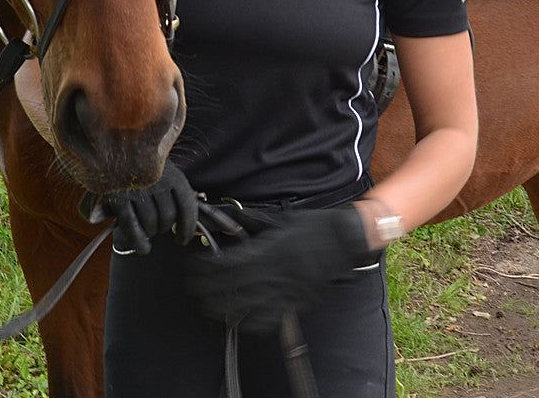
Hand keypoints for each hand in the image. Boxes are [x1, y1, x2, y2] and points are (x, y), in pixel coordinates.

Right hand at [103, 164, 198, 253]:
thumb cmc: (145, 162)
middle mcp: (158, 183)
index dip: (188, 227)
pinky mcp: (118, 198)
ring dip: (152, 233)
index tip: (184, 239)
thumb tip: (186, 219)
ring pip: (150, 224)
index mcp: (173, 175)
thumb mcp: (166, 169)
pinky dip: (138, 241)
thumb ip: (176, 190)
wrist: (116, 145)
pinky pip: (131, 226)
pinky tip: (143, 248)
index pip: (188, 206)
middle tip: (161, 229)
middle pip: (168, 218)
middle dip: (166, 228)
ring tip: (150, 231)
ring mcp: (137, 190)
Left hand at [186, 205, 370, 331]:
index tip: (195, 266)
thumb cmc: (312, 226)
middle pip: (233, 286)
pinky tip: (242, 321)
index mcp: (268, 249)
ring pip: (248, 305)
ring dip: (225, 308)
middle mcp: (274, 271)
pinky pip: (272, 318)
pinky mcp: (298, 301)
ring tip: (209, 307)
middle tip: (194, 289)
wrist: (345, 238)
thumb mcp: (280, 219)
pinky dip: (254, 323)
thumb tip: (227, 216)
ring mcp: (286, 289)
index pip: (228, 263)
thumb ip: (252, 221)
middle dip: (209, 289)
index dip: (207, 267)